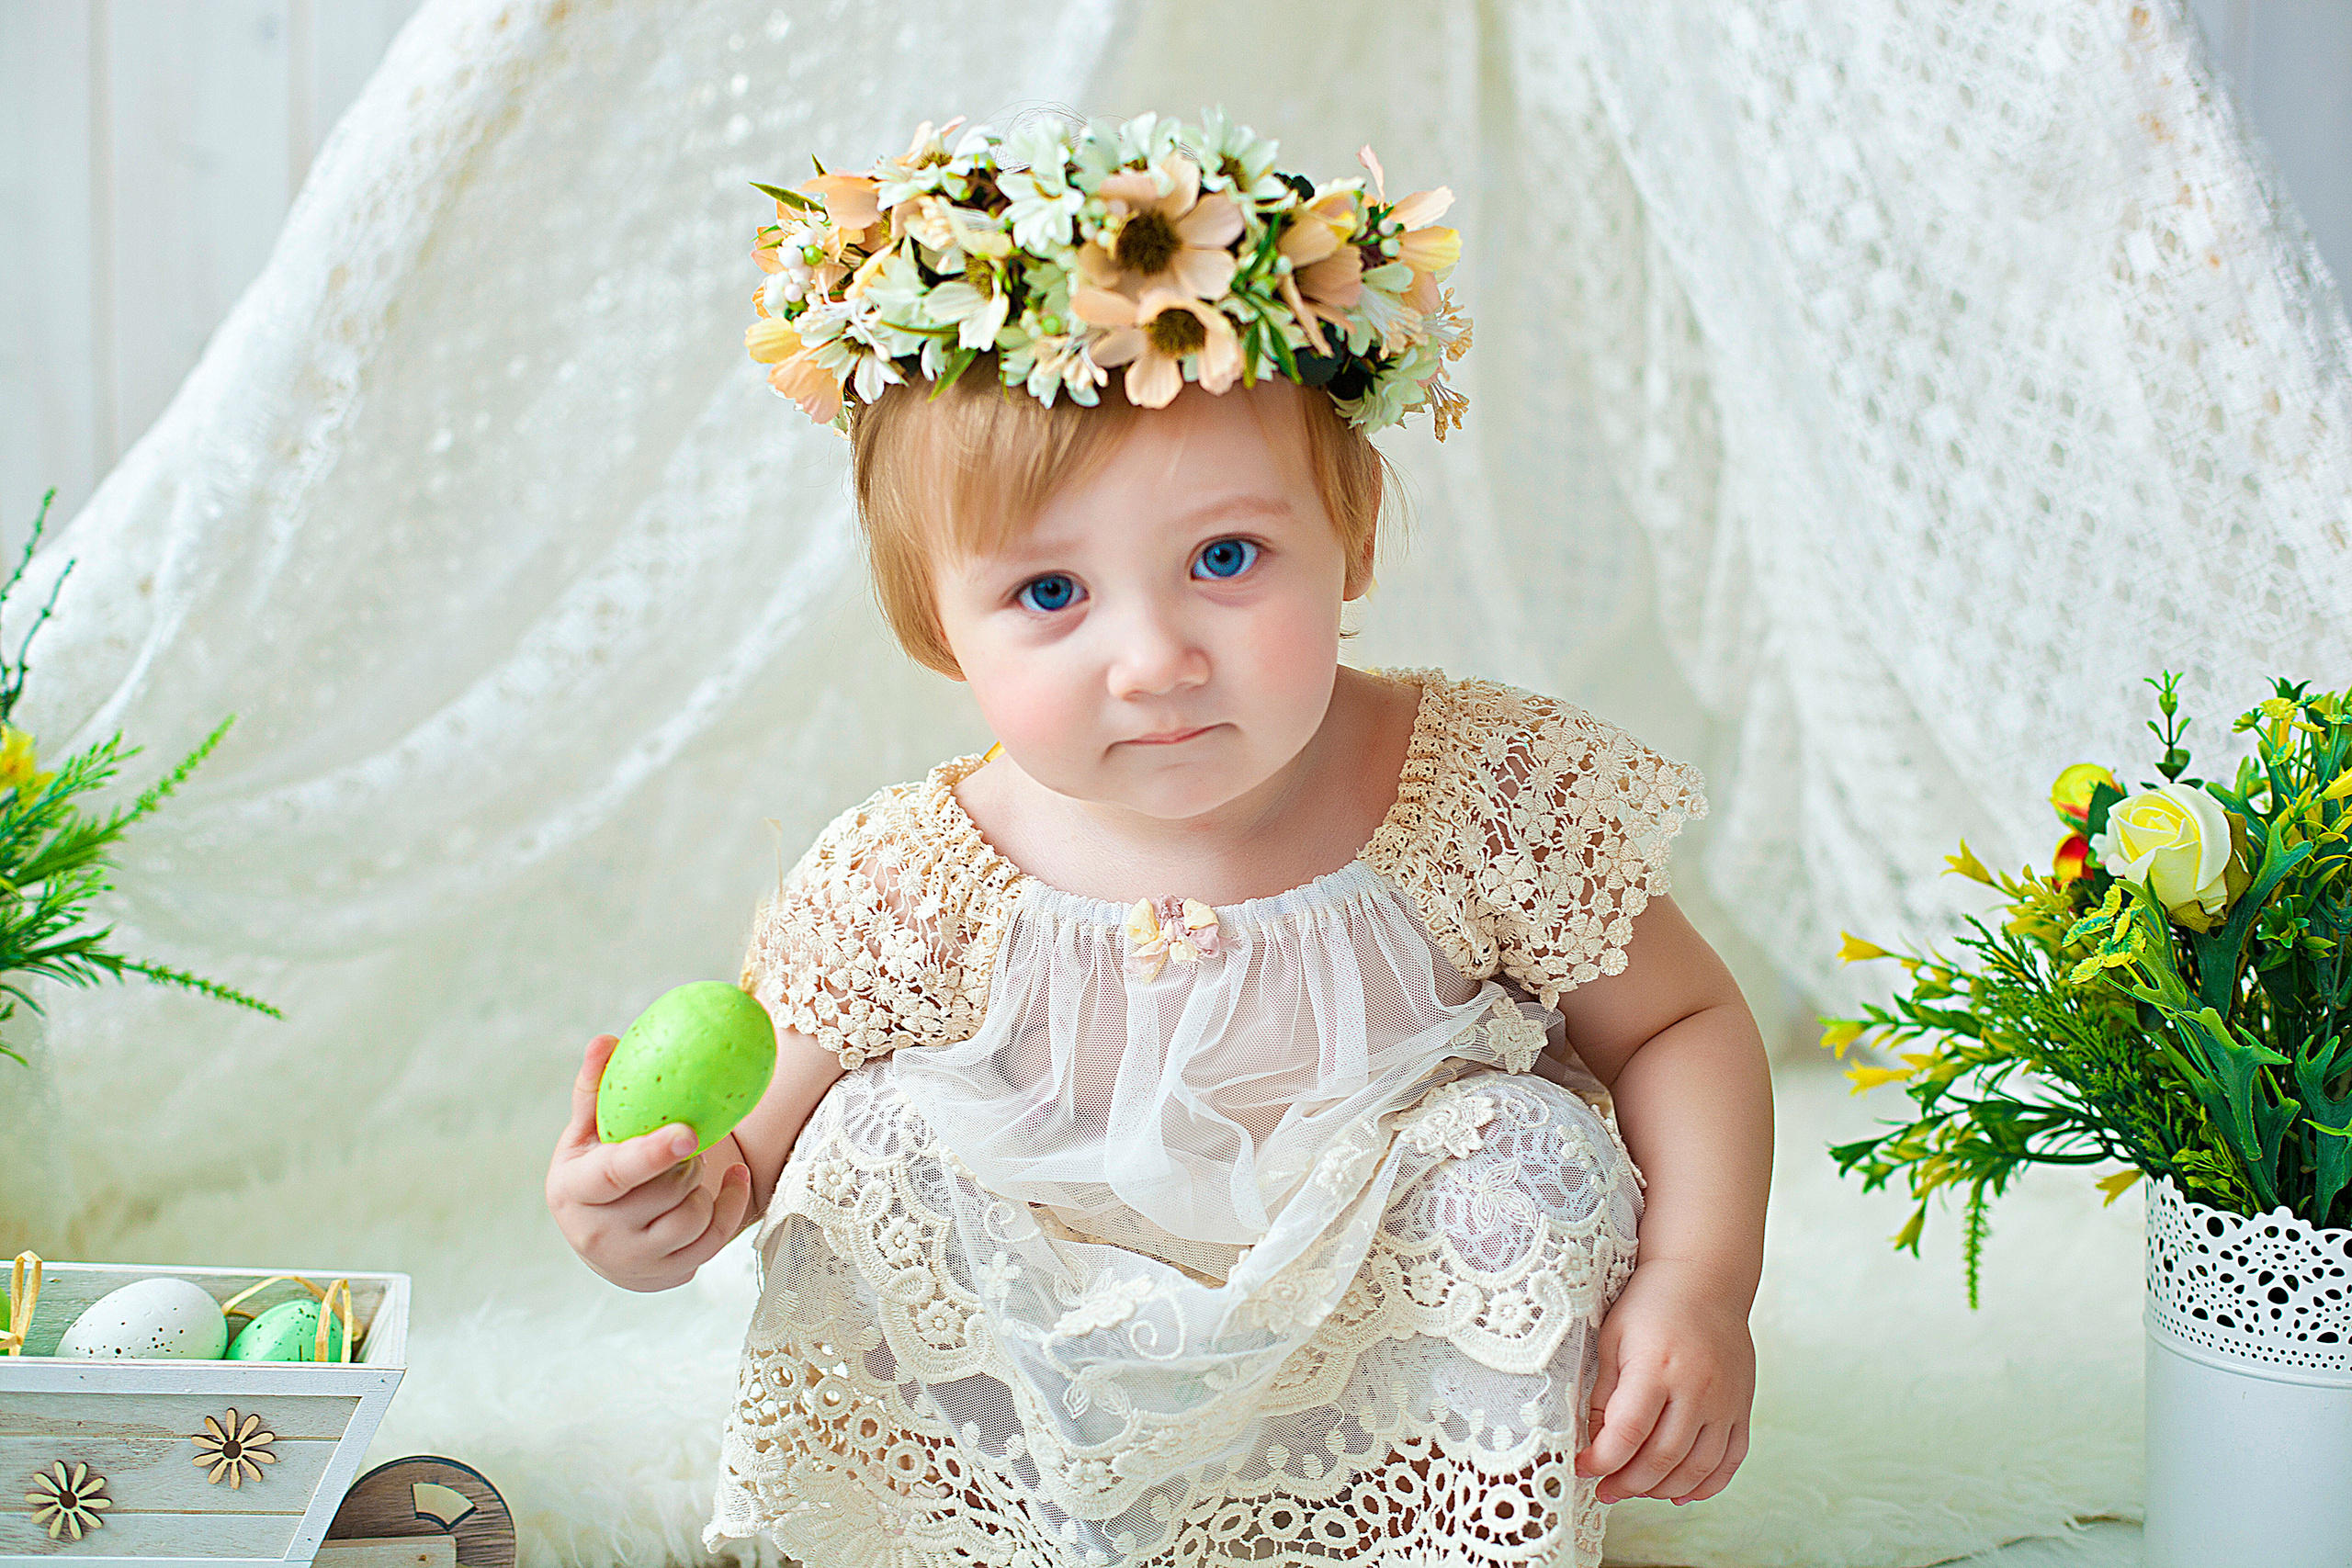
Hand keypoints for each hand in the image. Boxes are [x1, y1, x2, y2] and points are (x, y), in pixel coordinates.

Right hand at [545, 1033, 753, 1291]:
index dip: (652, 1154)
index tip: (687, 1131)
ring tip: (690, 1164)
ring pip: (692, 1216)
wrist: (604, 1237)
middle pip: (663, 1190)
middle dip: (681, 1160)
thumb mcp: (585, 1134)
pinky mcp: (667, 1275)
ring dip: (701, 1183)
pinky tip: (735, 1177)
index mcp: (572, 1190)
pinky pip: (715, 1239)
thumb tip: (605, 1040)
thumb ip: (595, 1090)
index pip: (615, 1174)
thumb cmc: (595, 1169)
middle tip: (682, 1138)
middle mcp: (596, 1234)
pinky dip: (731, 1204)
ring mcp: (632, 1261)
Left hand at [1574, 1257, 1754, 1505]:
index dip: (1601, 1460)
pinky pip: (1730, 1461)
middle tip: (1606, 1490)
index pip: (1627, 1432)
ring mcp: (1725, 1401)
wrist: (1705, 1279)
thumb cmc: (1650, 1305)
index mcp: (1657, 1366)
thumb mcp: (1613, 1338)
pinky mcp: (1742, 1408)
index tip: (1582, 1468)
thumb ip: (1604, 1392)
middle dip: (1628, 1483)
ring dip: (1663, 1490)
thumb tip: (1594, 1442)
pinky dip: (1705, 1486)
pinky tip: (1679, 1493)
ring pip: (1697, 1468)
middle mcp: (1697, 1388)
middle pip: (1662, 1458)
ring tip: (1636, 1490)